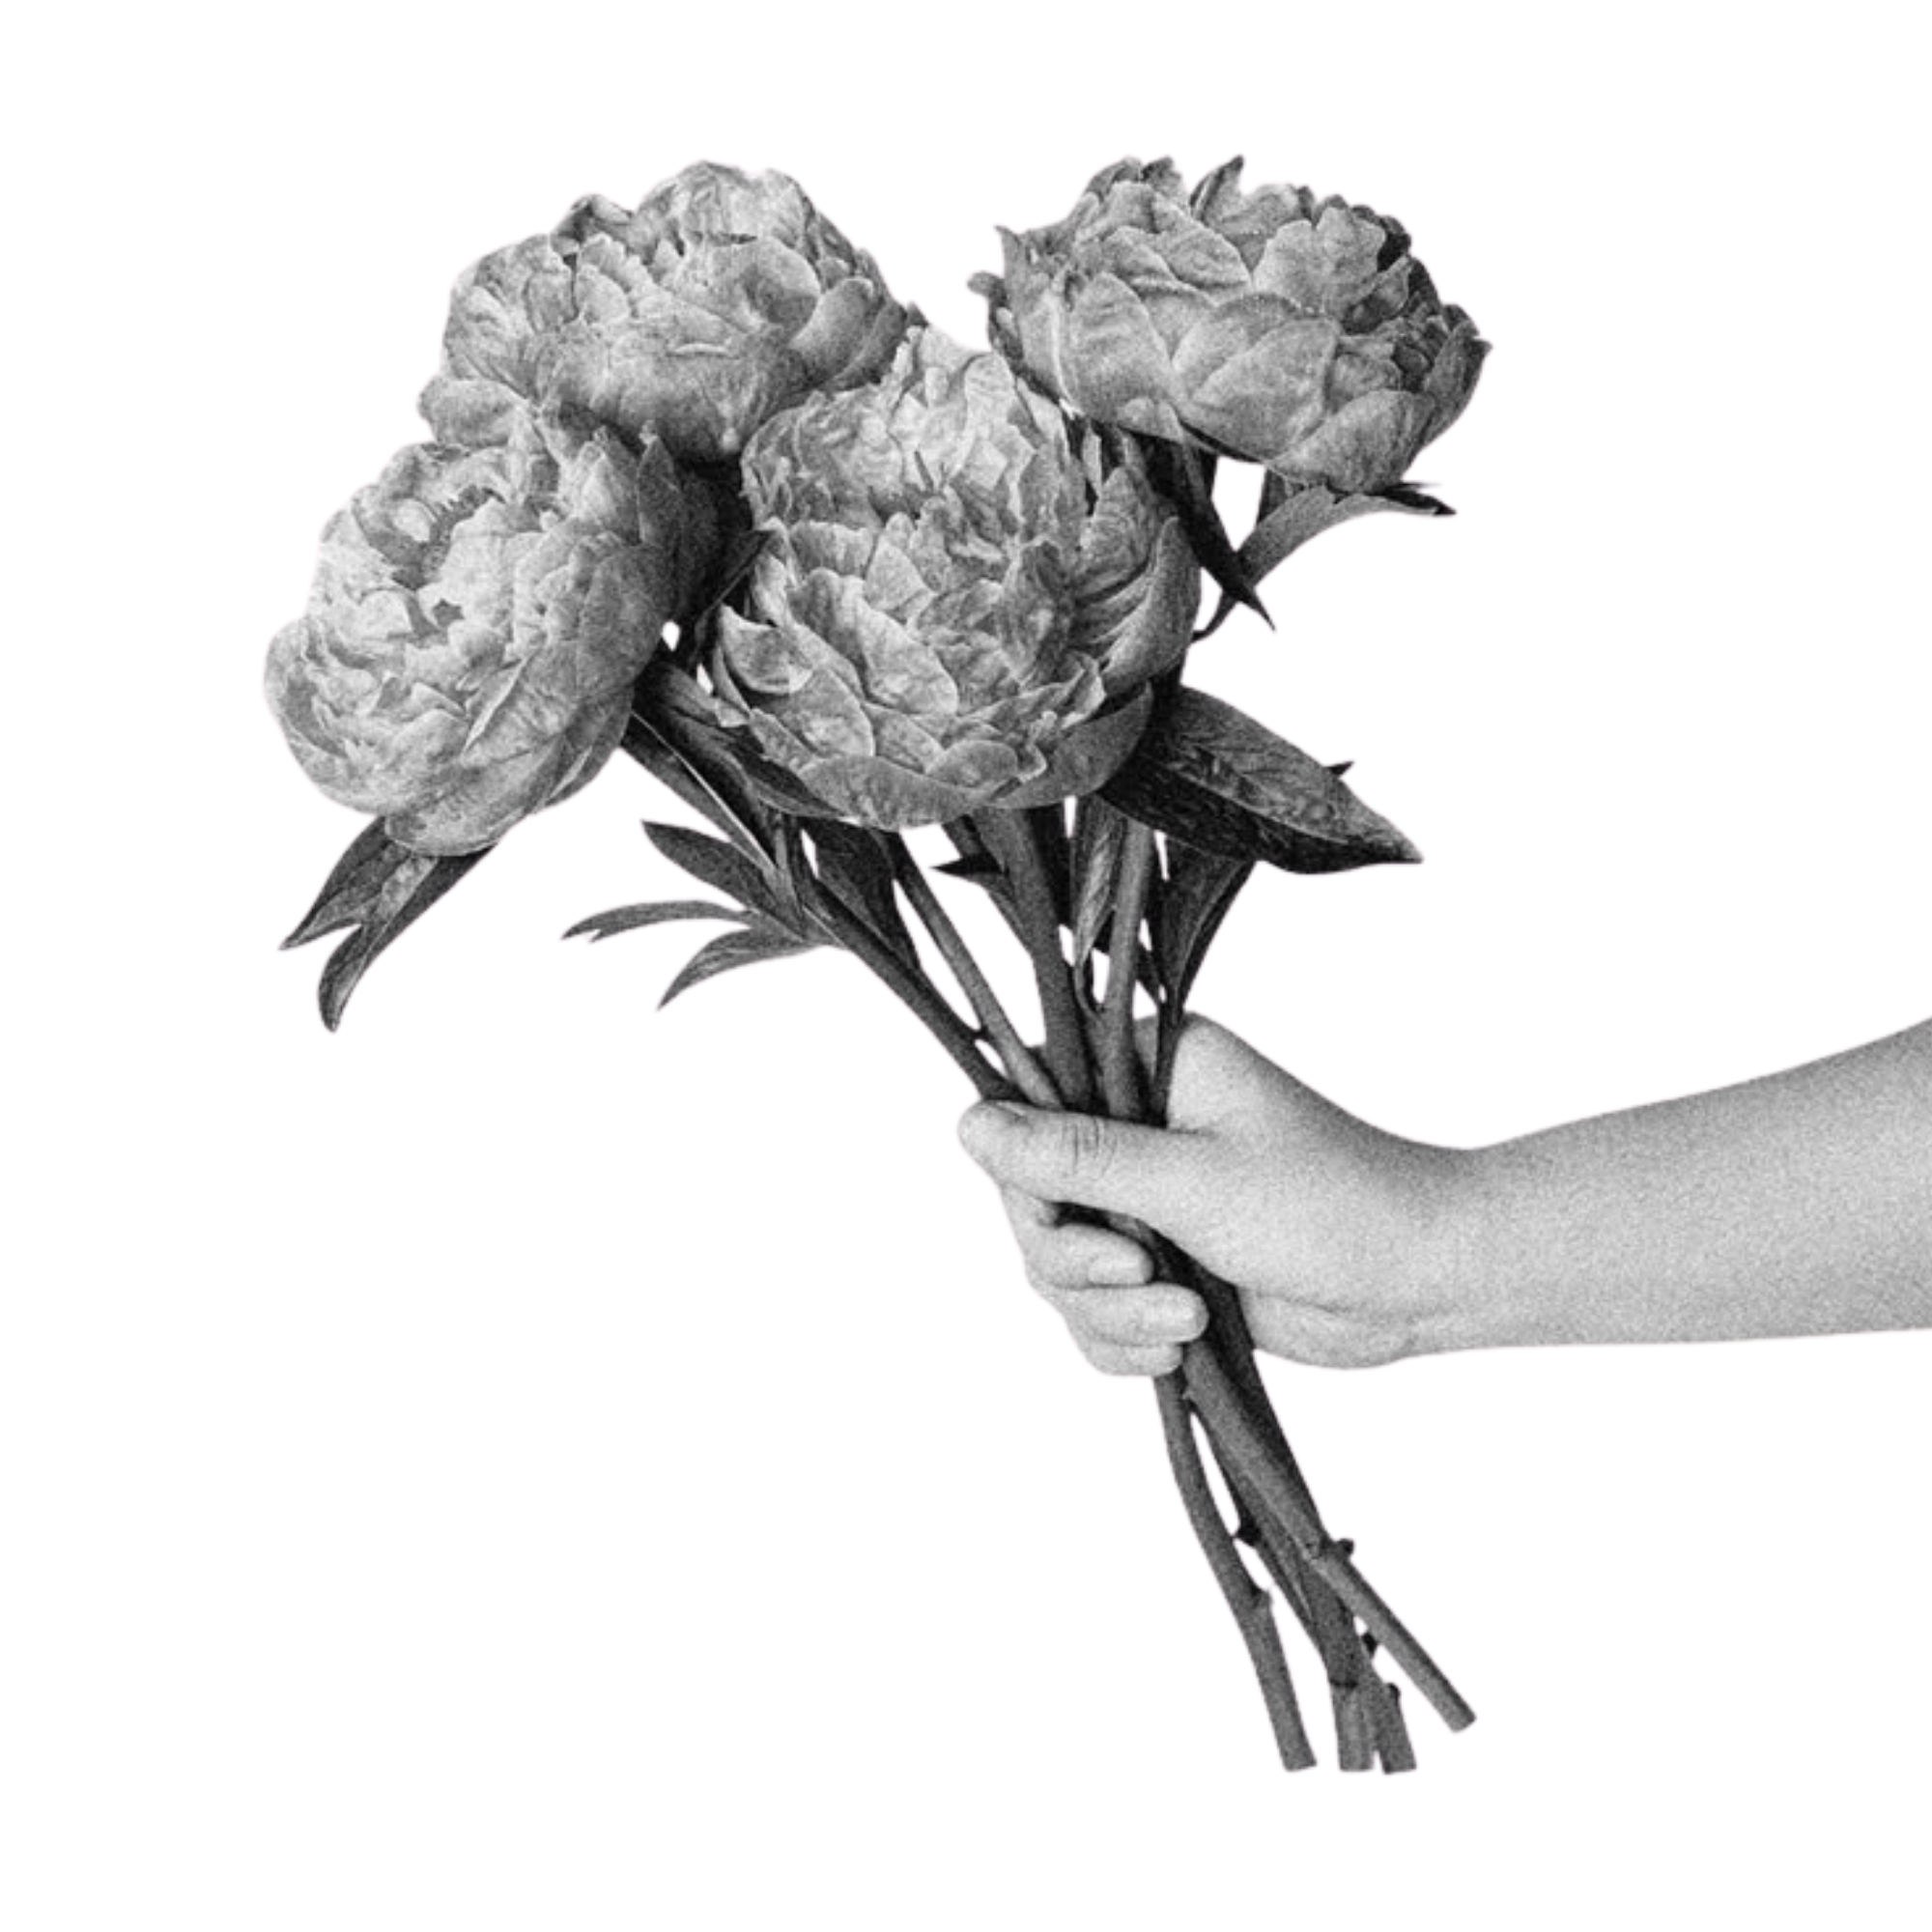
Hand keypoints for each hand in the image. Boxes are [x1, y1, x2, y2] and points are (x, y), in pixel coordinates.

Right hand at [954, 1011, 1475, 1377]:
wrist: (1423, 1283)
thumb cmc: (1335, 1206)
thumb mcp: (1194, 1182)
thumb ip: (1077, 1159)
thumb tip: (969, 1126)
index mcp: (1145, 1069)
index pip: (1024, 1115)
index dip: (1030, 1186)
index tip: (1074, 1226)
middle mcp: (1138, 1128)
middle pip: (1033, 1209)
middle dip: (1082, 1268)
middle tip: (1146, 1279)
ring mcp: (1149, 1203)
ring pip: (1061, 1274)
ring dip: (1114, 1315)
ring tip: (1188, 1320)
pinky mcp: (1165, 1268)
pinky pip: (1097, 1318)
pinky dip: (1126, 1345)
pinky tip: (1178, 1352)